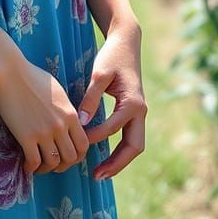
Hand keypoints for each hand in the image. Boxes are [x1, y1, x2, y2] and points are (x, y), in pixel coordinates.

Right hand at [0, 56, 88, 176]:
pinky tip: (26, 165)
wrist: (9, 71)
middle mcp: (61, 125)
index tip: (68, 157)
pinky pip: (34, 161)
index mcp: (70, 113)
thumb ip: (65, 110)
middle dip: (63, 166)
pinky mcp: (26, 136)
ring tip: (39, 167)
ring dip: (47, 169)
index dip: (78, 156)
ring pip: (53, 162)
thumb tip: (67, 122)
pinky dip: (31, 168)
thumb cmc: (31, 75)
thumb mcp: (57, 91)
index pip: (84, 144)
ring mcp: (44, 132)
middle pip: (71, 158)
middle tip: (53, 165)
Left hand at [77, 23, 146, 179]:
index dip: (94, 137)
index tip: (77, 141)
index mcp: (133, 103)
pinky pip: (130, 136)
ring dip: (119, 160)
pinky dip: (119, 149)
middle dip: (117, 163)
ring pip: (135, 144)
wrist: (126, 42)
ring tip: (100, 173)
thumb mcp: (99, 74)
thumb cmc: (112, 56)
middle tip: (97, 176)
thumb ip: (91, 97)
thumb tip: (81, 121)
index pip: (112, 128)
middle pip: (134, 147)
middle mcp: (141, 111)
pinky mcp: (134, 111)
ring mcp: (140, 113)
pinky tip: (104, 156)